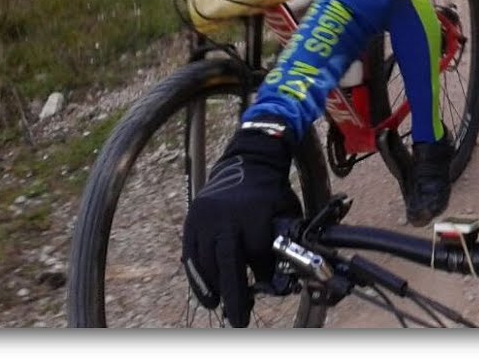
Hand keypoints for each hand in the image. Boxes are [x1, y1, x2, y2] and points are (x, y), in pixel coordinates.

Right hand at [182, 121, 301, 327]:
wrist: (249, 158)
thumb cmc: (272, 190)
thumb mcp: (285, 210)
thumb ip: (284, 239)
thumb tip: (286, 275)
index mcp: (253, 213)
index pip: (258, 253)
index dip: (265, 274)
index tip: (270, 287)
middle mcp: (226, 217)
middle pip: (228, 263)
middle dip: (235, 295)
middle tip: (240, 319)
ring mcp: (205, 219)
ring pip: (207, 262)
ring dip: (216, 288)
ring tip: (225, 306)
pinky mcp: (192, 220)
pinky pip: (191, 256)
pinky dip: (198, 278)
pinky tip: (208, 295)